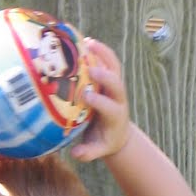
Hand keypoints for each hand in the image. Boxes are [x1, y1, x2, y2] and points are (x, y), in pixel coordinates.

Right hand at [71, 39, 130, 162]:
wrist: (118, 132)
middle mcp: (119, 99)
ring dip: (103, 55)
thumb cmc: (104, 141)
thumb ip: (88, 153)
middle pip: (117, 85)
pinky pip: (108, 61)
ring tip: (88, 43)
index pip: (109, 107)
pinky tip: (85, 41)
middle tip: (90, 68)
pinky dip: (99, 51)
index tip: (86, 96)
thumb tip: (76, 154)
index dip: (99, 101)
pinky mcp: (113, 79)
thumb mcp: (97, 150)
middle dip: (105, 76)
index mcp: (115, 116)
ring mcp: (117, 87)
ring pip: (114, 68)